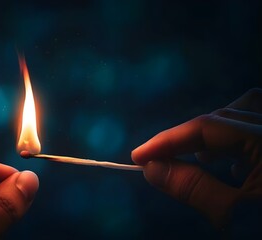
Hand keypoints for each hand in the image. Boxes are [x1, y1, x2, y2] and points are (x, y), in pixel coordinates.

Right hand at [131, 88, 261, 228]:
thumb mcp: (236, 216)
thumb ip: (192, 186)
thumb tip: (152, 168)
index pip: (208, 127)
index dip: (168, 140)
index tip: (139, 156)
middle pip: (228, 114)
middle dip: (192, 135)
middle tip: (166, 160)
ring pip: (247, 113)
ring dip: (217, 131)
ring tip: (201, 159)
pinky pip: (257, 129)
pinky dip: (236, 139)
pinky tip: (230, 165)